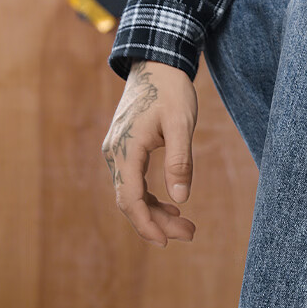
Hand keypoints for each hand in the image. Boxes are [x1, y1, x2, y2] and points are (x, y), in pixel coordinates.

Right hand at [102, 60, 197, 246]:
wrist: (156, 65)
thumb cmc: (171, 91)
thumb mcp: (181, 124)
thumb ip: (180, 161)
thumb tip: (181, 199)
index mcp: (126, 149)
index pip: (130, 198)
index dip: (147, 224)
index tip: (166, 242)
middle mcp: (115, 154)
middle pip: (130, 201)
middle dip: (157, 223)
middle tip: (190, 234)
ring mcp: (118, 152)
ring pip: (131, 194)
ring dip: (156, 213)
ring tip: (187, 226)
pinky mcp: (126, 150)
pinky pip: (133, 183)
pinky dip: (151, 198)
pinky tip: (173, 205)